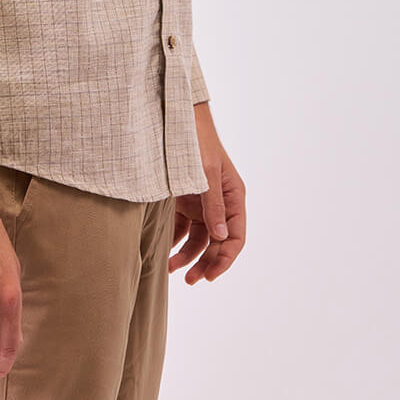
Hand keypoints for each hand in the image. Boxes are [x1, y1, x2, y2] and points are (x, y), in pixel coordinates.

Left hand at [169, 102, 245, 283]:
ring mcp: (202, 203)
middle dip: (205, 263)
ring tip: (171, 270)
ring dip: (187, 256)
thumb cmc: (196, 142)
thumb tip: (221, 237)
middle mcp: (220, 203)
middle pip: (217, 242)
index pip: (235, 236)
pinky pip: (181, 228)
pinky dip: (174, 242)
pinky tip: (164, 253)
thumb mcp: (205, 173)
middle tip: (190, 280)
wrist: (174, 119)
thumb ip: (213, 205)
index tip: (210, 275)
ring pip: (198, 239)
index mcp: (233, 196)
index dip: (225, 259)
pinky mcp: (184, 201)